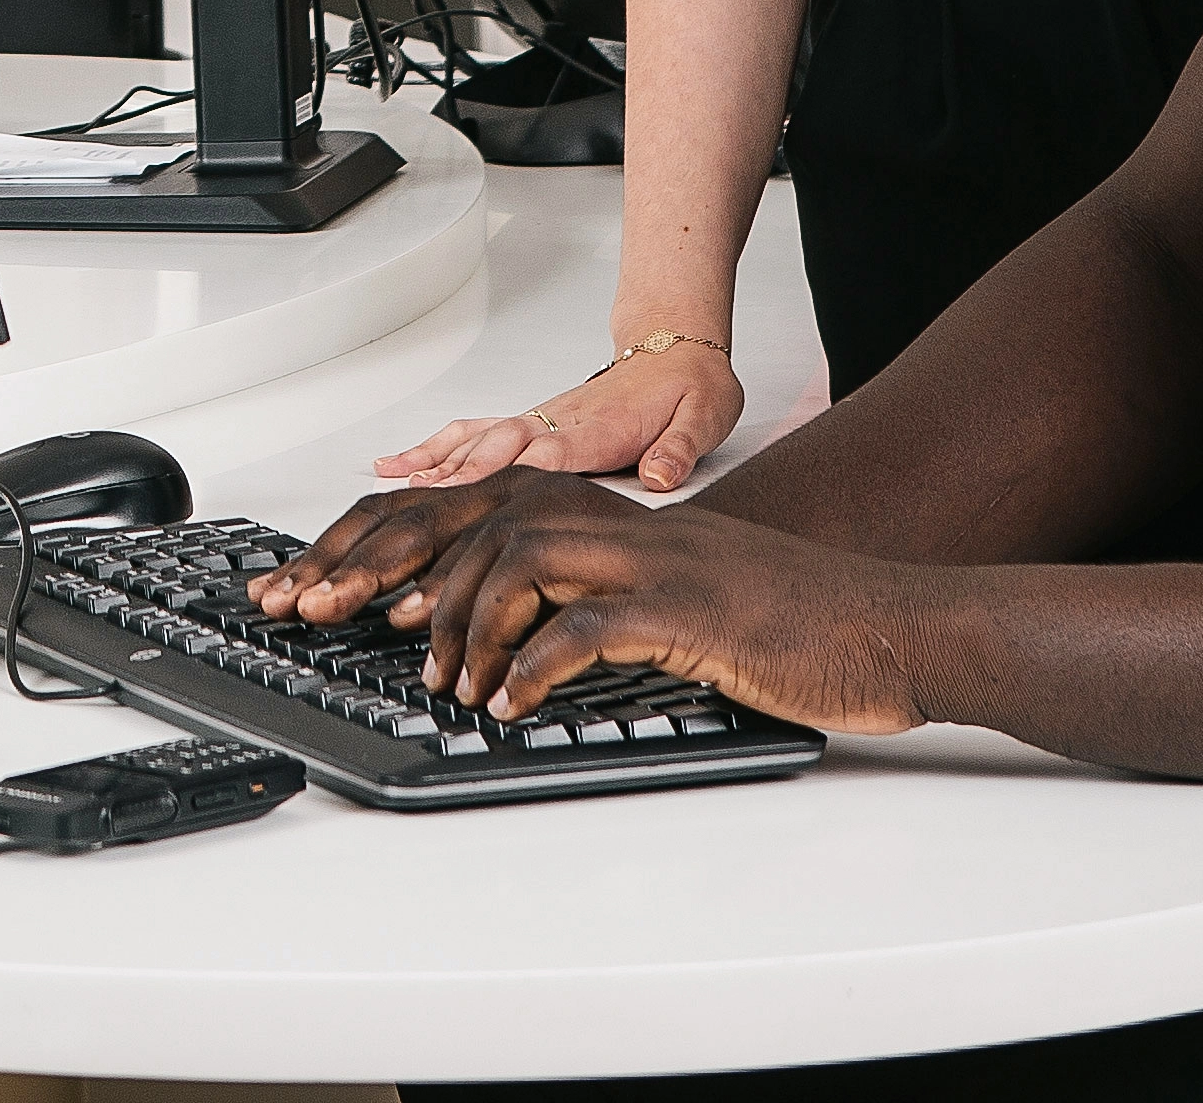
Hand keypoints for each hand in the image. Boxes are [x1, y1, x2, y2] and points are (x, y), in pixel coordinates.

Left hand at [257, 469, 926, 735]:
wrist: (888, 626)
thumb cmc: (784, 624)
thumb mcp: (666, 601)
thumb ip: (586, 602)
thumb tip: (496, 642)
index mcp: (608, 518)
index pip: (469, 502)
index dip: (383, 534)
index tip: (314, 579)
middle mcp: (621, 523)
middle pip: (473, 513)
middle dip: (384, 561)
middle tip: (323, 611)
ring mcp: (656, 560)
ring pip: (521, 552)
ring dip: (463, 617)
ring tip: (441, 679)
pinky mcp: (691, 609)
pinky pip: (592, 623)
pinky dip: (537, 661)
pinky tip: (509, 701)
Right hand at [375, 335, 742, 495]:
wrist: (678, 347)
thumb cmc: (689, 385)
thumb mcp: (706, 415)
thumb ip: (680, 448)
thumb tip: (661, 477)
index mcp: (597, 428)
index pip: (543, 455)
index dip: (506, 475)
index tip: (470, 496)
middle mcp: (557, 421)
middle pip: (495, 448)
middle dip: (455, 477)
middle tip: (415, 504)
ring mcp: (539, 420)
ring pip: (475, 439)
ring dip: (433, 461)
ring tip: (390, 481)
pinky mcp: (532, 422)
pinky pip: (474, 432)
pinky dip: (436, 448)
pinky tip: (405, 464)